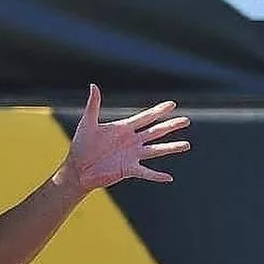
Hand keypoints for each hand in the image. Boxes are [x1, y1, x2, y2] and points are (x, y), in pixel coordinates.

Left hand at [62, 84, 190, 193]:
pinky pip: (145, 172)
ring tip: (186, 145)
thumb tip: (93, 85)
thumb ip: (93, 105)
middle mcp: (131, 141)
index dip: (159, 110)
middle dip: (171, 126)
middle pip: (155, 131)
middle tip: (186, 120)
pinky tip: (168, 178)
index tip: (172, 104)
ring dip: (171, 147)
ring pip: (156, 150)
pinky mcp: (128, 169)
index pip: (145, 117)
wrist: (77, 169)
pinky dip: (156, 176)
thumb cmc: (81, 146)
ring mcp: (131, 155)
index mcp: (124, 128)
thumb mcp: (88, 123)